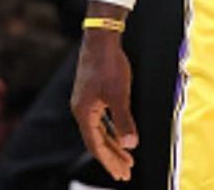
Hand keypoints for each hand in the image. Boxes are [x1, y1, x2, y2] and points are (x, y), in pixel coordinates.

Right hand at [71, 31, 137, 180]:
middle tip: (126, 173)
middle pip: (97, 142)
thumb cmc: (109, 65)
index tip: (121, 173)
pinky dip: (113, 131)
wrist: (101, 39)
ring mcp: (87, 104)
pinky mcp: (93, 96)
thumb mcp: (119, 94)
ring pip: (101, 132)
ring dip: (114, 145)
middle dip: (113, 158)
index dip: (109, 161)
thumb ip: (124, 120)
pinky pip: (102, 121)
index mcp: (84, 113)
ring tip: (128, 160)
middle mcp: (82, 111)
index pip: (96, 145)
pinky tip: (122, 138)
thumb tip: (131, 145)